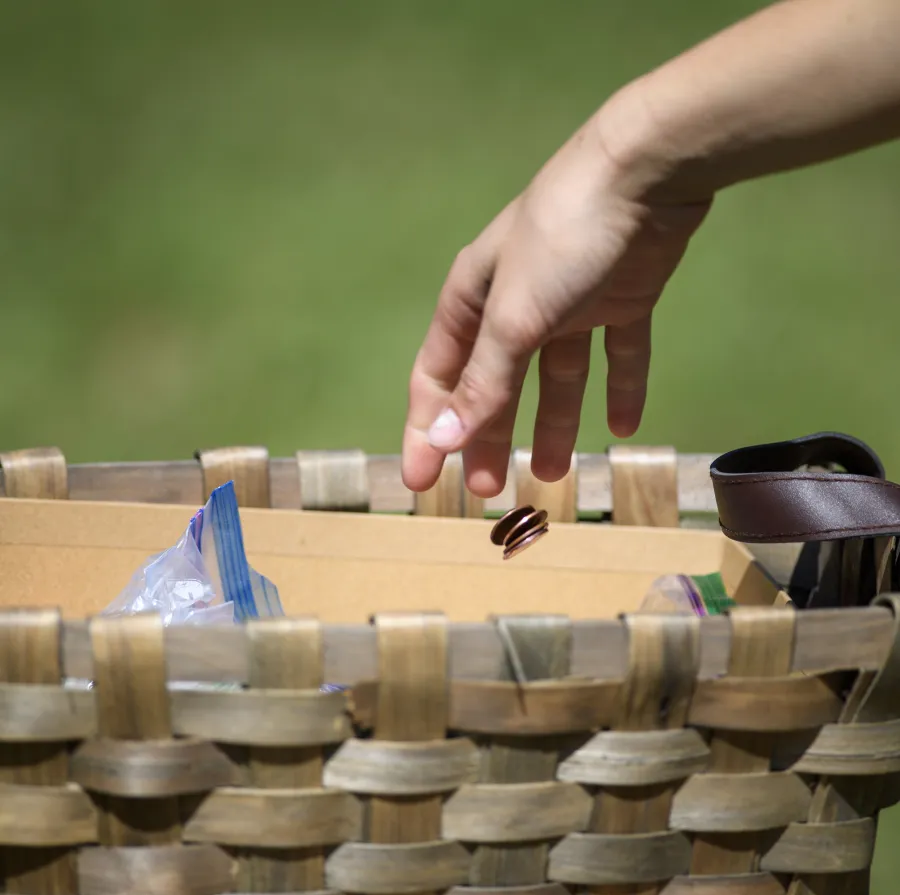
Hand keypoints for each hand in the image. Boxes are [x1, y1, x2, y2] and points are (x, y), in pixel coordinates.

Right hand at [401, 109, 709, 498]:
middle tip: (490, 489)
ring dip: (554, 424)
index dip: (427, 431)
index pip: (439, 378)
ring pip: (556, 377)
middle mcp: (516, 305)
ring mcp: (570, 302)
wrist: (648, 170)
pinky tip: (621, 426)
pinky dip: (619, 388)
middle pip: (495, 385)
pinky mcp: (621, 298)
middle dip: (490, 437)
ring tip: (553, 472)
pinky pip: (617, 354)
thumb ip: (483, 381)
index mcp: (474, 301)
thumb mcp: (516, 316)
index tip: (422, 482)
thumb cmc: (564, 237)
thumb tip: (440, 439)